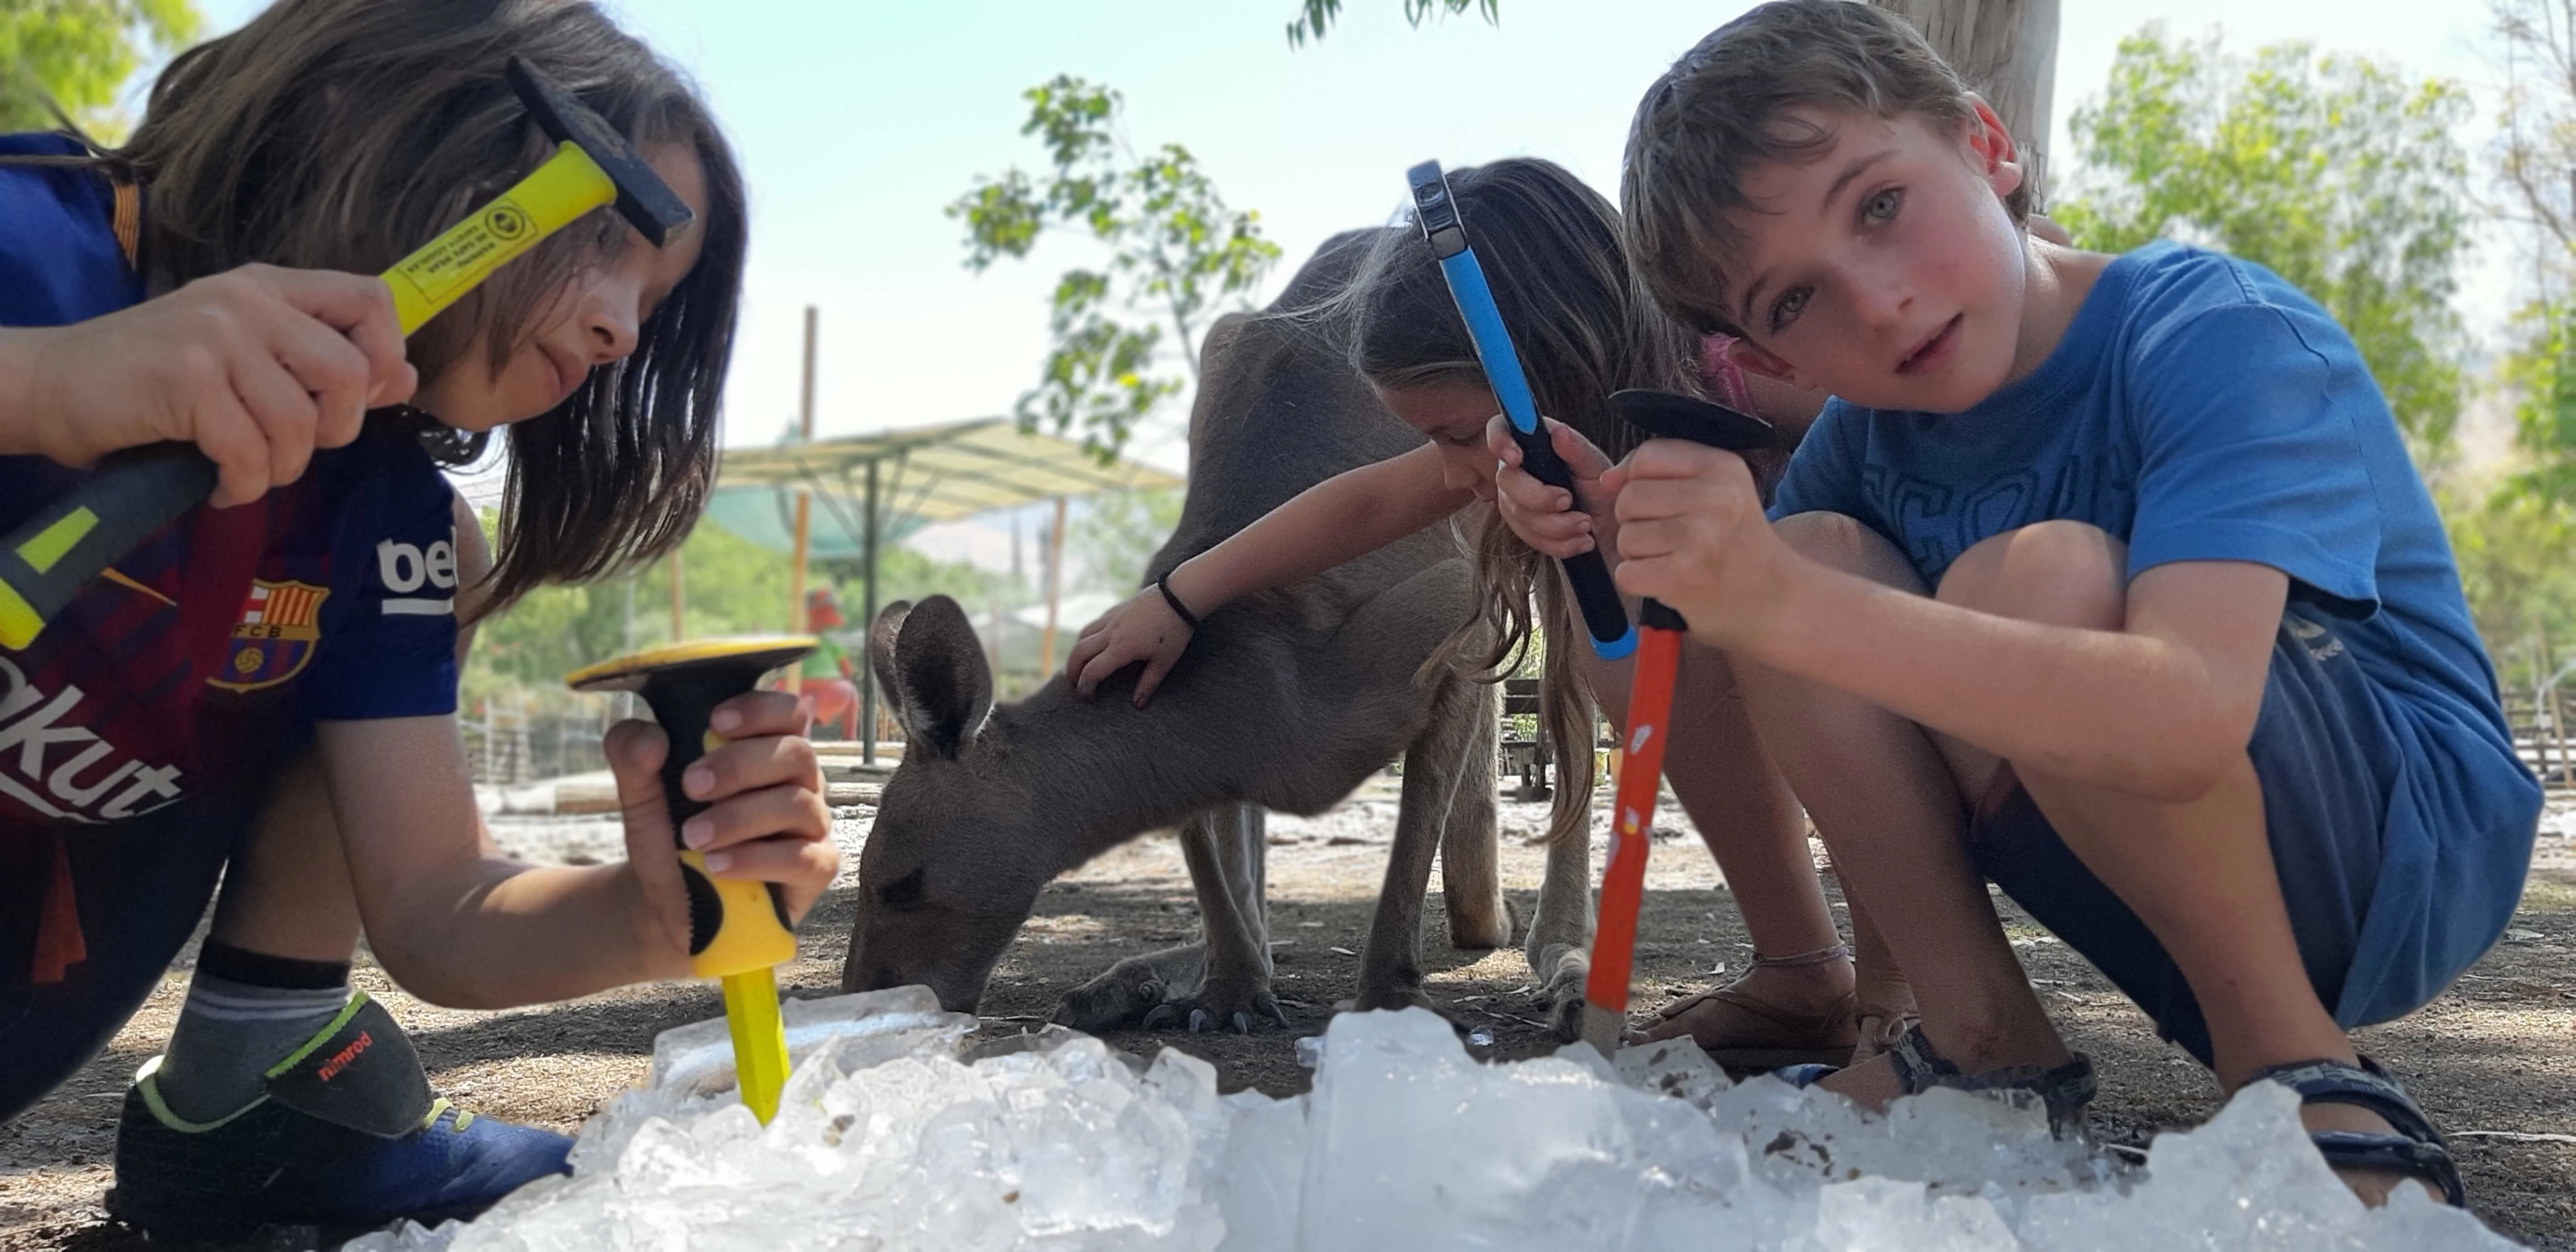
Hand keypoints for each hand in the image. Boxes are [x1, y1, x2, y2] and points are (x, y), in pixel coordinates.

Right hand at [2, 264, 414, 506]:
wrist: (55, 384)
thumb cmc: (155, 379)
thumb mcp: (247, 359)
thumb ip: (322, 365)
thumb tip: (405, 378)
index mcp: (270, 287)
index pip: (369, 298)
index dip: (386, 354)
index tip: (363, 399)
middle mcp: (248, 301)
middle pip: (348, 372)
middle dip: (335, 431)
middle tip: (291, 448)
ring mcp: (216, 336)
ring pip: (300, 423)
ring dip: (280, 468)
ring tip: (245, 471)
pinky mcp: (187, 378)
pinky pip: (251, 453)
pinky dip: (242, 486)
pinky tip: (217, 484)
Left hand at [606, 690, 837, 960]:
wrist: (665, 906)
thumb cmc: (668, 838)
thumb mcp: (640, 795)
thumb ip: (632, 757)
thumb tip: (650, 737)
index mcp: (766, 752)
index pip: (788, 713)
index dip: (761, 709)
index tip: (716, 722)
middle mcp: (799, 783)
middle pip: (797, 753)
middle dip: (740, 765)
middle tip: (691, 786)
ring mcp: (812, 827)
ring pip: (797, 804)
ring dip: (740, 816)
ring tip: (693, 837)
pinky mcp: (816, 870)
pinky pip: (803, 857)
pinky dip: (755, 859)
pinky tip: (717, 865)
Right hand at [1066, 586, 1193, 706]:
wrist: (1180, 596)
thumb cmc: (1175, 630)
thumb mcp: (1165, 662)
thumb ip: (1149, 683)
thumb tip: (1138, 704)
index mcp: (1121, 648)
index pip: (1092, 671)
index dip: (1085, 687)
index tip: (1089, 698)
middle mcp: (1111, 633)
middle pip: (1079, 653)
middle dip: (1072, 671)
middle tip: (1075, 684)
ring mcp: (1112, 619)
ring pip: (1083, 635)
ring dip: (1077, 652)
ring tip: (1080, 664)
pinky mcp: (1116, 609)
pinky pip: (1094, 624)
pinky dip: (1087, 636)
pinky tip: (1095, 642)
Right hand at [1488, 414, 1615, 559]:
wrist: (1609, 526)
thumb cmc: (1600, 488)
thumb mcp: (1596, 465)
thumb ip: (1577, 449)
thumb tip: (1559, 432)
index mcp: (1533, 442)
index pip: (1500, 429)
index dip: (1500, 441)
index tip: (1516, 458)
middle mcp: (1518, 468)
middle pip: (1506, 479)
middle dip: (1538, 497)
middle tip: (1568, 500)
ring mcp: (1515, 498)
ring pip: (1519, 514)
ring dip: (1556, 525)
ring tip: (1586, 524)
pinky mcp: (1522, 526)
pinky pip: (1530, 538)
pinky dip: (1559, 543)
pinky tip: (1581, 540)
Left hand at [1605, 439, 1789, 645]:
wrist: (1776, 599)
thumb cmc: (1737, 543)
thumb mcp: (1718, 490)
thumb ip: (1662, 473)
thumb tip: (1607, 480)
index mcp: (1723, 467)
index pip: (1647, 456)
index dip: (1636, 479)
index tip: (1656, 501)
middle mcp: (1715, 498)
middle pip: (1629, 497)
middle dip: (1636, 521)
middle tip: (1668, 538)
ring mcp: (1699, 539)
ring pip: (1626, 536)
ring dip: (1638, 554)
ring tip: (1672, 559)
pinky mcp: (1683, 578)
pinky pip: (1627, 573)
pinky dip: (1639, 582)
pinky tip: (1667, 581)